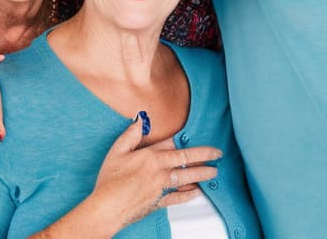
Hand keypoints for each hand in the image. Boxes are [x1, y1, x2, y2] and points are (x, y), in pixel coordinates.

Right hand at [90, 119, 221, 234]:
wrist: (108, 207)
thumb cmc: (110, 179)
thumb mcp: (117, 150)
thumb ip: (131, 134)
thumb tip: (141, 119)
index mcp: (151, 156)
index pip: (174, 144)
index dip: (186, 139)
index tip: (197, 135)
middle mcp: (160, 171)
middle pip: (187, 161)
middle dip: (205, 157)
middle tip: (217, 155)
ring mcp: (162, 188)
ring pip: (187, 179)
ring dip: (202, 175)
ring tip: (213, 173)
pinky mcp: (160, 202)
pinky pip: (180, 198)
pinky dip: (190, 194)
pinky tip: (197, 192)